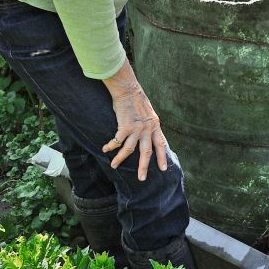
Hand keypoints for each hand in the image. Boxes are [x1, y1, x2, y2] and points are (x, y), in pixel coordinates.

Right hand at [102, 60, 167, 180]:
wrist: (129, 89)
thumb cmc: (137, 101)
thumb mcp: (149, 113)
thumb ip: (149, 125)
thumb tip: (148, 134)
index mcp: (155, 126)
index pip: (161, 144)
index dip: (162, 157)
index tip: (162, 169)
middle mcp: (148, 129)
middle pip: (147, 152)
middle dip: (144, 166)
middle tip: (141, 178)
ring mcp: (137, 128)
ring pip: (130, 149)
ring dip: (121, 159)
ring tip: (114, 166)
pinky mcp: (125, 126)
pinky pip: (117, 141)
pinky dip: (111, 146)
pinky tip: (105, 149)